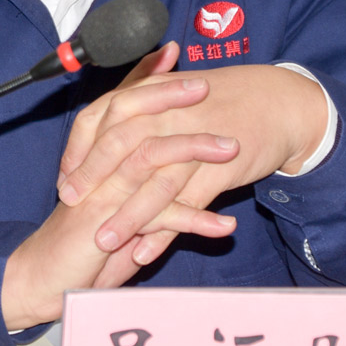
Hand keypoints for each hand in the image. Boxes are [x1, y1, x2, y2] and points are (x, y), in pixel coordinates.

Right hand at [0, 44, 242, 329]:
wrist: (45, 276)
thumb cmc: (85, 234)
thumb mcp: (112, 196)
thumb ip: (135, 168)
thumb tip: (171, 149)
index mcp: (95, 152)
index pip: (120, 102)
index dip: (144, 76)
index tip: (173, 52)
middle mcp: (96, 165)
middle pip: (131, 115)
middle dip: (170, 97)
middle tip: (206, 84)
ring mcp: (102, 193)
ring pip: (149, 157)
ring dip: (193, 150)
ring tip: (232, 148)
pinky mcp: (108, 226)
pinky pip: (159, 218)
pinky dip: (195, 221)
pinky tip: (225, 226)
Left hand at [58, 51, 326, 267]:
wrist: (280, 103)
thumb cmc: (225, 100)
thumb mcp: (179, 94)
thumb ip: (141, 107)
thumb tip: (101, 129)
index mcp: (154, 93)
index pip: (102, 117)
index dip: (80, 150)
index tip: (64, 180)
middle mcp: (171, 113)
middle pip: (123, 146)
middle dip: (94, 178)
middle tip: (72, 207)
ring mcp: (197, 140)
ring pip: (155, 181)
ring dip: (128, 214)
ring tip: (104, 241)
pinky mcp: (222, 166)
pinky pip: (190, 203)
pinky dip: (167, 230)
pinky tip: (147, 252)